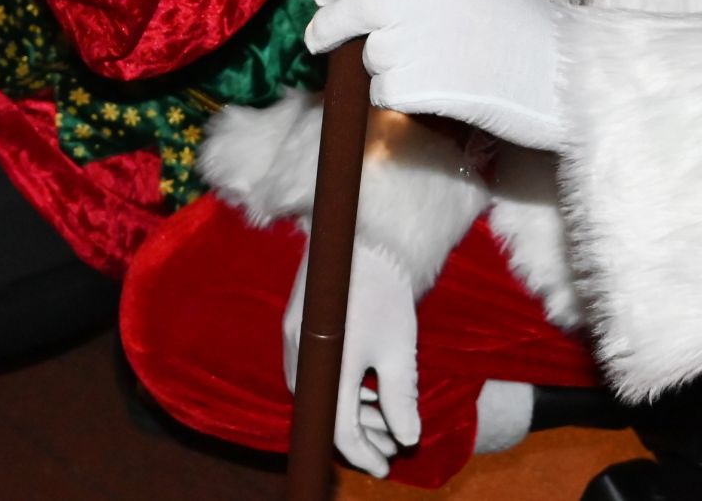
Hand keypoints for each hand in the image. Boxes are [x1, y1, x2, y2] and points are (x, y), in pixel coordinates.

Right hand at [283, 239, 420, 479]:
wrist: (362, 234)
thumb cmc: (386, 291)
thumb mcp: (399, 350)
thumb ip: (401, 399)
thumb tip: (408, 439)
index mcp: (330, 366)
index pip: (340, 429)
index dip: (364, 453)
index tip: (385, 467)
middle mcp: (301, 355)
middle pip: (323, 414)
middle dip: (359, 434)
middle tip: (391, 445)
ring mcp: (293, 339)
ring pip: (316, 393)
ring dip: (349, 410)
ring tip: (384, 418)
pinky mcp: (295, 325)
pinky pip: (311, 371)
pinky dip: (336, 387)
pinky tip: (364, 389)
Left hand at [306, 0, 566, 150]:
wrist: (568, 77)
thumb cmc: (531, 33)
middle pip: (350, 9)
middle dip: (325, 26)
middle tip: (317, 39)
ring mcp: (414, 41)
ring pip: (370, 56)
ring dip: (385, 67)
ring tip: (435, 69)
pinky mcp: (416, 86)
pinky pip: (384, 93)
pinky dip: (400, 97)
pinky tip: (439, 92)